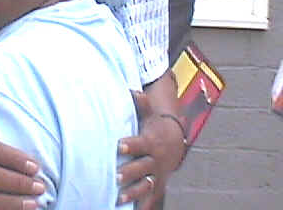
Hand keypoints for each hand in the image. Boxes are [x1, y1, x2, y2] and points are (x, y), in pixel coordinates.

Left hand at [117, 91, 185, 209]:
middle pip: (142, 167)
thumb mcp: (150, 113)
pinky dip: (142, 206)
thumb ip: (140, 103)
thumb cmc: (155, 126)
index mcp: (151, 142)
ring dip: (132, 192)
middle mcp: (154, 160)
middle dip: (129, 172)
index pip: (140, 144)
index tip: (118, 145)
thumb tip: (132, 89)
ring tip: (118, 197)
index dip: (130, 145)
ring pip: (145, 185)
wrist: (174, 143)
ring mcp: (156, 175)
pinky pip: (149, 198)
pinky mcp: (156, 186)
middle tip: (115, 176)